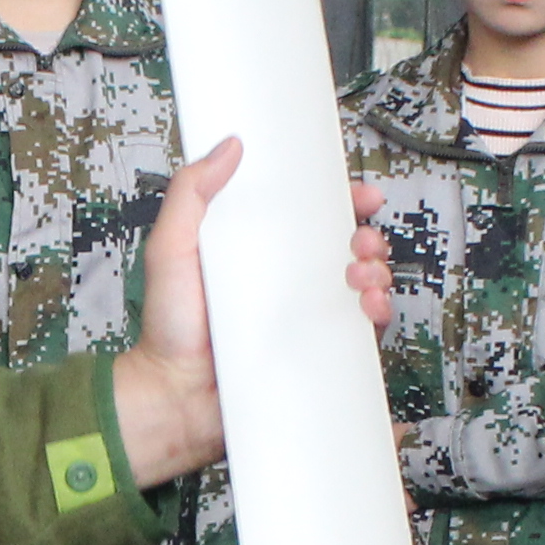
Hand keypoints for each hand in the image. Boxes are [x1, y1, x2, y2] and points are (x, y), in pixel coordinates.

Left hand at [115, 143, 394, 488]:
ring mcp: (303, 319)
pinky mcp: (316, 354)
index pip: (309, 217)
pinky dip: (376, 316)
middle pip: (346, 248)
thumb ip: (191, 194)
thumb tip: (228, 147)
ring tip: (360, 275)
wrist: (173, 397)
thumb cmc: (168, 329)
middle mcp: (286, 282)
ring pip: (362, 286)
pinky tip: (369, 308)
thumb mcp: (171, 248)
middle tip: (359, 240)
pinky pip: (359, 333)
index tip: (360, 193)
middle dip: (368, 236)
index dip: (341, 201)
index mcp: (258, 251)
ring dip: (377, 271)